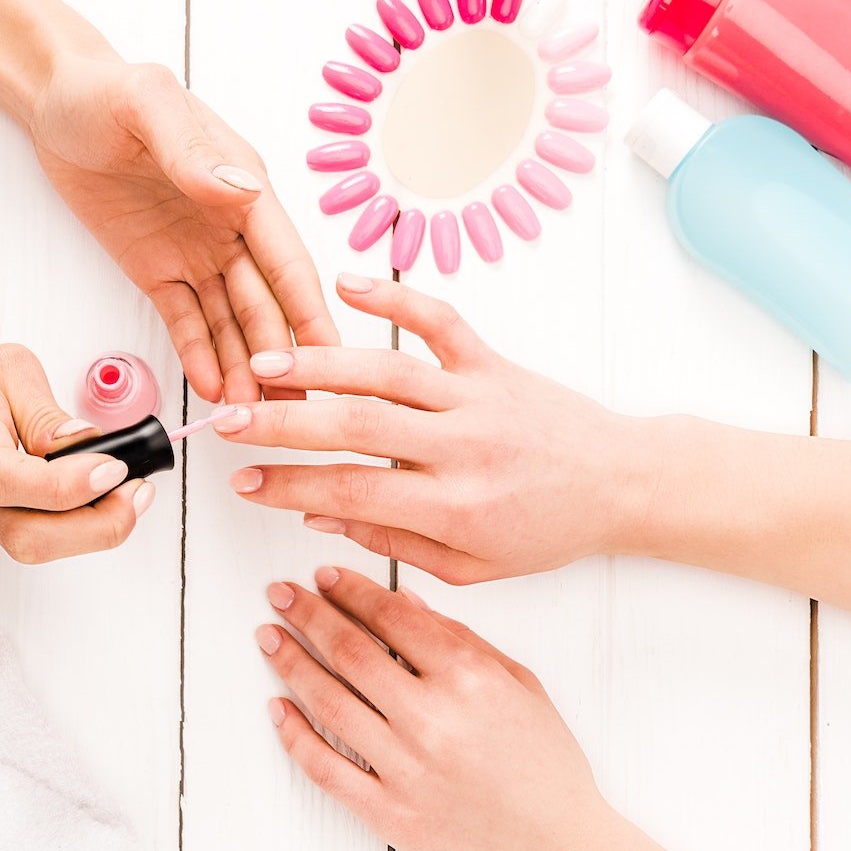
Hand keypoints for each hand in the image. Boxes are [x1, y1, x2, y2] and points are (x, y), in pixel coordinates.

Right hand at [0, 344, 151, 561]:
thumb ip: (39, 405)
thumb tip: (82, 440)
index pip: (6, 479)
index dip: (63, 482)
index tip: (112, 466)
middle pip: (27, 537)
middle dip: (95, 525)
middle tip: (137, 488)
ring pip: (37, 549)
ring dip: (96, 532)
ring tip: (132, 495)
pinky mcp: (4, 528)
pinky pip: (45, 541)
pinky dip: (85, 527)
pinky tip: (111, 500)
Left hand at [30, 53, 337, 403]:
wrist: (53, 102)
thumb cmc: (103, 91)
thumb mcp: (147, 105)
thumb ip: (192, 151)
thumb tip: (242, 190)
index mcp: (244, 187)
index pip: (286, 259)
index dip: (309, 309)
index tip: (332, 354)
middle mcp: (231, 226)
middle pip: (266, 303)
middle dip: (282, 356)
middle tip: (295, 408)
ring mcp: (197, 253)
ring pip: (231, 322)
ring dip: (244, 367)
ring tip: (251, 414)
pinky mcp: (159, 271)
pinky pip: (187, 322)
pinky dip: (201, 356)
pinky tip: (213, 389)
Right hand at [217, 274, 660, 583]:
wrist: (620, 482)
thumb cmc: (545, 529)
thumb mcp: (470, 566)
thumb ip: (393, 544)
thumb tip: (320, 516)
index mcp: (455, 506)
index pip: (352, 493)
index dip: (289, 487)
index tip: (245, 483)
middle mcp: (463, 446)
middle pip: (357, 426)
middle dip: (285, 422)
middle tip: (231, 419)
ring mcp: (477, 395)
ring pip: (387, 371)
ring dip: (320, 363)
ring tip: (264, 363)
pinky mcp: (493, 361)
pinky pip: (439, 320)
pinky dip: (395, 294)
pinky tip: (346, 283)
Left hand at [258, 567, 611, 850]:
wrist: (557, 850)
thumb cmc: (545, 767)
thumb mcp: (521, 686)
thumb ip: (463, 642)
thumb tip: (405, 603)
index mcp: (470, 679)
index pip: (392, 618)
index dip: (351, 591)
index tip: (324, 576)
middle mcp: (432, 719)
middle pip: (350, 652)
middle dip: (308, 615)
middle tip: (280, 594)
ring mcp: (405, 769)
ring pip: (328, 702)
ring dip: (291, 663)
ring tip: (269, 637)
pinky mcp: (387, 813)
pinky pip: (325, 767)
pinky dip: (293, 735)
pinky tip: (277, 708)